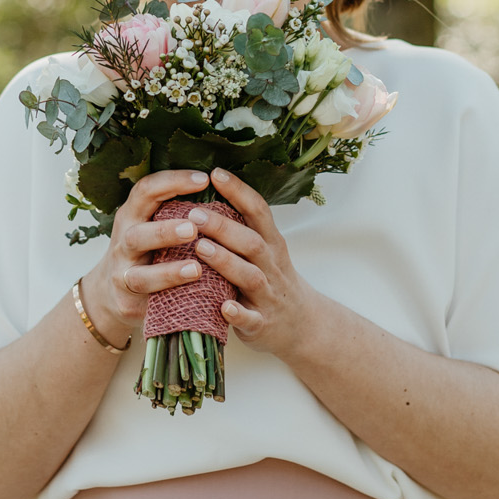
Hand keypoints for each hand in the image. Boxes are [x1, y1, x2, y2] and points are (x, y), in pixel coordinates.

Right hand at [80, 168, 208, 348]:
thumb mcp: (154, 223)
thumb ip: (176, 209)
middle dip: (165, 231)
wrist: (113, 292)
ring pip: (139, 275)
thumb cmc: (147, 250)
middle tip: (194, 227)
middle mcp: (123, 242)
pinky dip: (169, 298)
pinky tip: (190, 294)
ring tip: (196, 269)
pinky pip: (148, 302)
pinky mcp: (128, 301)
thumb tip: (222, 184)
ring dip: (169, 271)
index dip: (173, 182)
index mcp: (133, 215)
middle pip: (136, 233)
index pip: (146, 191)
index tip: (205, 179)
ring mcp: (122, 274)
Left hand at [186, 168, 317, 360]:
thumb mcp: (266, 250)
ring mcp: (268, 295)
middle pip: (251, 242)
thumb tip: (206, 192)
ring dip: (226, 262)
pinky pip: (251, 318)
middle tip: (194, 214)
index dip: (238, 191)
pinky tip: (223, 307)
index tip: (215, 172)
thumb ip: (242, 226)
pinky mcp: (262, 324)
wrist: (303, 325)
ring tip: (200, 249)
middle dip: (223, 227)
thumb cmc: (273, 280)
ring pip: (250, 276)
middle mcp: (272, 266)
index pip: (258, 211)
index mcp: (271, 243)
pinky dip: (238, 313)